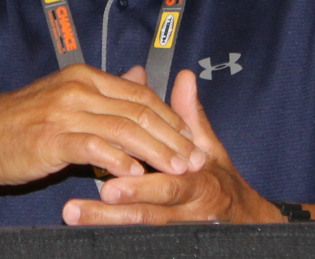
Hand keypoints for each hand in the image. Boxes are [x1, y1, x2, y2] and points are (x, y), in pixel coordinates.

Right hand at [0, 63, 205, 189]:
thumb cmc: (21, 122)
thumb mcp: (64, 98)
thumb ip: (102, 93)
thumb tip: (137, 79)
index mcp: (84, 77)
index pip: (140, 94)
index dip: (170, 117)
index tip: (192, 138)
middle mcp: (78, 89)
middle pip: (139, 111)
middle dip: (173, 137)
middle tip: (196, 159)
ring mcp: (64, 112)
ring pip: (124, 129)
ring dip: (156, 151)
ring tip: (177, 170)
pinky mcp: (51, 139)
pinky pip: (95, 148)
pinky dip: (120, 161)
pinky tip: (136, 175)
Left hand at [61, 69, 280, 224]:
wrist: (241, 216)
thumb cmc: (217, 176)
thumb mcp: (208, 145)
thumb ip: (190, 114)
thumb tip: (184, 76)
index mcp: (197, 181)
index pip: (169, 184)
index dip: (140, 187)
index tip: (107, 184)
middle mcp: (188, 209)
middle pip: (151, 214)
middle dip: (115, 210)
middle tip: (77, 207)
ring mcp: (177, 227)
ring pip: (141, 228)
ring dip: (105, 222)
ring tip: (73, 214)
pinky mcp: (167, 237)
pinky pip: (141, 237)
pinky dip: (114, 231)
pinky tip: (86, 229)